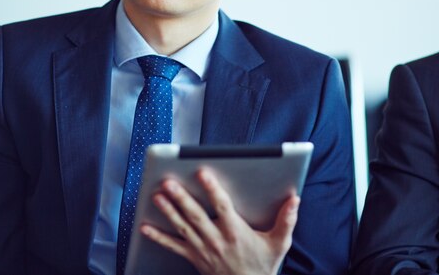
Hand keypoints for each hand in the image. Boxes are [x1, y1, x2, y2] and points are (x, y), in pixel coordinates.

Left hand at [140, 168, 299, 274]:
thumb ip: (286, 220)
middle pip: (196, 216)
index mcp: (236, 232)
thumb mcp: (279, 244)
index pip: (222, 207)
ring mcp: (203, 249)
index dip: (212, 189)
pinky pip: (173, 247)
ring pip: (182, 227)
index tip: (202, 173)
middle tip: (169, 183)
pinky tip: (144, 227)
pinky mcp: (194, 258)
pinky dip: (158, 237)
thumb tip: (295, 199)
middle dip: (181, 198)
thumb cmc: (263, 266)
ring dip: (168, 211)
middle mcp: (217, 239)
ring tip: (156, 196)